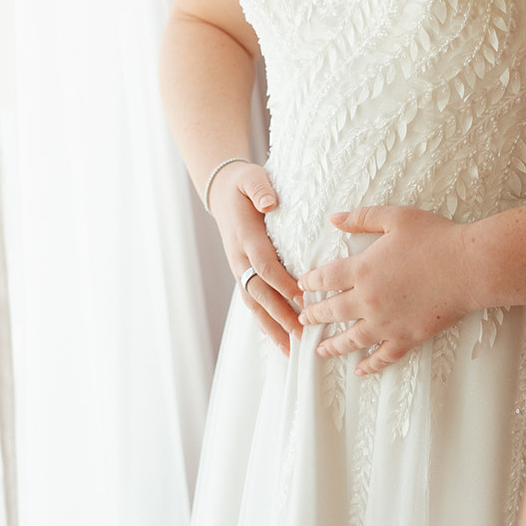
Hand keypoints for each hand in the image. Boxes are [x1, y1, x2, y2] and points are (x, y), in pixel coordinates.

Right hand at [208, 161, 301, 355]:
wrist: (222, 192)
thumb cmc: (243, 184)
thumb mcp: (250, 177)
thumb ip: (260, 188)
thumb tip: (269, 203)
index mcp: (244, 235)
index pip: (264, 264)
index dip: (282, 282)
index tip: (303, 297)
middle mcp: (239, 257)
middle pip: (259, 291)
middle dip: (280, 314)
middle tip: (302, 334)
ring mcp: (238, 268)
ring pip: (254, 303)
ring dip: (273, 326)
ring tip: (293, 348)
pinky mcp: (242, 274)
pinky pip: (253, 302)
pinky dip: (266, 323)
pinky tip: (281, 341)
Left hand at [298, 206, 474, 375]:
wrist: (468, 267)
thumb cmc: (435, 237)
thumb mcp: (395, 218)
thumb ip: (361, 218)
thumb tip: (333, 219)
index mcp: (362, 269)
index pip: (326, 279)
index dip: (311, 283)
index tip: (303, 287)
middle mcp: (368, 300)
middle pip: (332, 311)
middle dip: (314, 315)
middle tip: (303, 319)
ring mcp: (386, 323)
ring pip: (351, 339)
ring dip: (332, 345)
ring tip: (319, 350)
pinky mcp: (406, 338)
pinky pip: (382, 357)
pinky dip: (369, 366)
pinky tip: (359, 370)